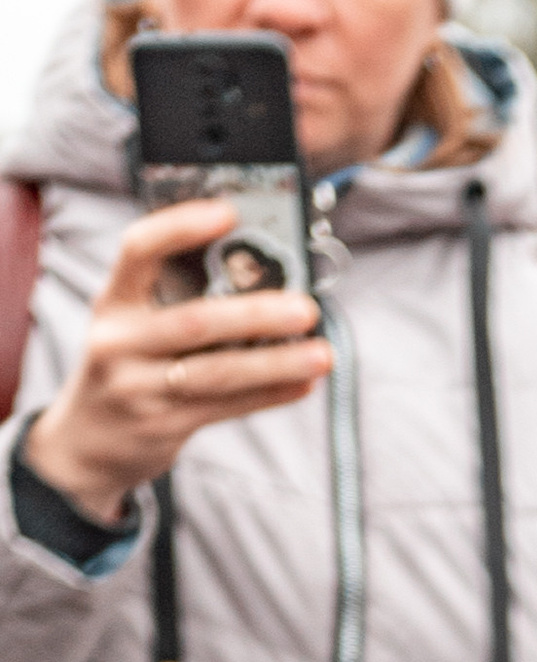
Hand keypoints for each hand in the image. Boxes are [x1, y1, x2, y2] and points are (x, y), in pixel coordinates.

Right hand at [21, 198, 328, 520]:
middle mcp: (120, 342)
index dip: (181, 228)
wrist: (86, 444)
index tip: (229, 213)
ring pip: (218, 373)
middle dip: (255, 314)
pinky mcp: (164, 426)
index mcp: (112, 302)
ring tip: (322, 353)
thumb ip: (170, 300)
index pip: (138, 250)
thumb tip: (252, 274)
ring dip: (276, 363)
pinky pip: (228, 408)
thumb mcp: (127, 325)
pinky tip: (305, 383)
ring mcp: (140, 389)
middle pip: (195, 322)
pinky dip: (270, 394)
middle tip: (306, 308)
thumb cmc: (124, 367)